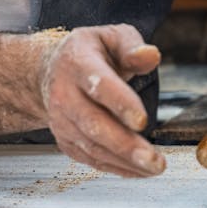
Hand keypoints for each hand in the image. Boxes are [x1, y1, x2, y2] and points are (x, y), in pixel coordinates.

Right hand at [39, 24, 165, 177]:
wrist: (52, 72)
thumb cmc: (90, 53)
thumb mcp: (111, 37)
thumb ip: (132, 46)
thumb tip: (150, 55)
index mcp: (78, 62)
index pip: (98, 84)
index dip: (120, 103)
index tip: (142, 120)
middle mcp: (64, 94)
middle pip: (94, 124)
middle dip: (125, 144)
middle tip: (153, 159)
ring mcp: (62, 121)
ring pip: (92, 146)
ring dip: (124, 161)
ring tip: (154, 167)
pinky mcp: (66, 140)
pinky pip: (91, 159)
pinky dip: (116, 168)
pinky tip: (139, 170)